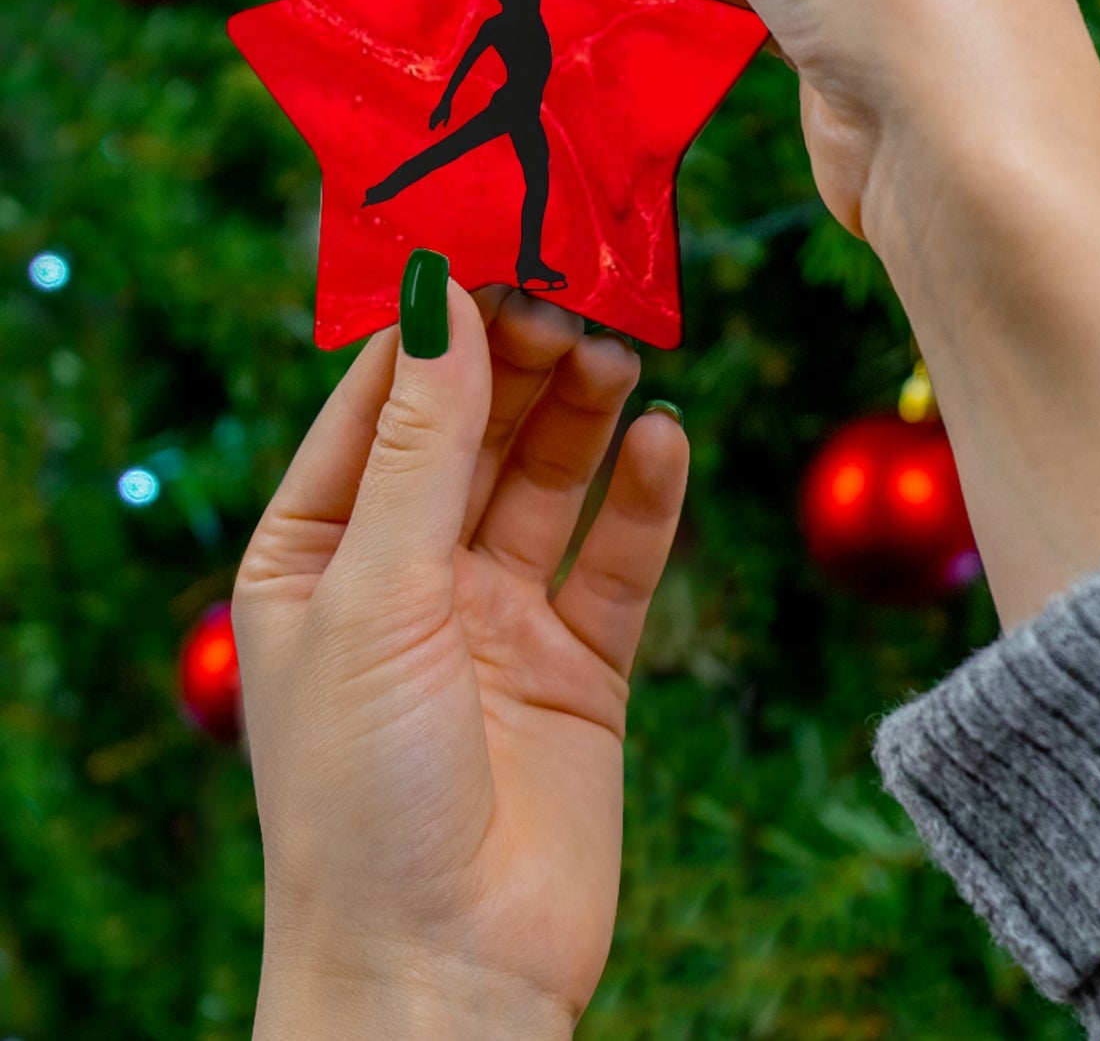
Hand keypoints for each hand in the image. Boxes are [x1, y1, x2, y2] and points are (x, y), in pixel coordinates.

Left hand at [233, 284, 686, 1033]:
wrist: (447, 975)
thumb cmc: (363, 792)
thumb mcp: (375, 595)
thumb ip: (419, 446)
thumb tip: (438, 300)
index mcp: (317, 554)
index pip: (376, 406)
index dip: (431, 327)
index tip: (488, 246)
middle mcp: (407, 575)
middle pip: (473, 432)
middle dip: (519, 362)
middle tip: (575, 291)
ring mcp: (497, 617)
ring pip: (549, 481)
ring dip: (583, 414)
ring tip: (620, 350)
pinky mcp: (579, 663)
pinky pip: (616, 559)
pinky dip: (644, 499)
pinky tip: (666, 441)